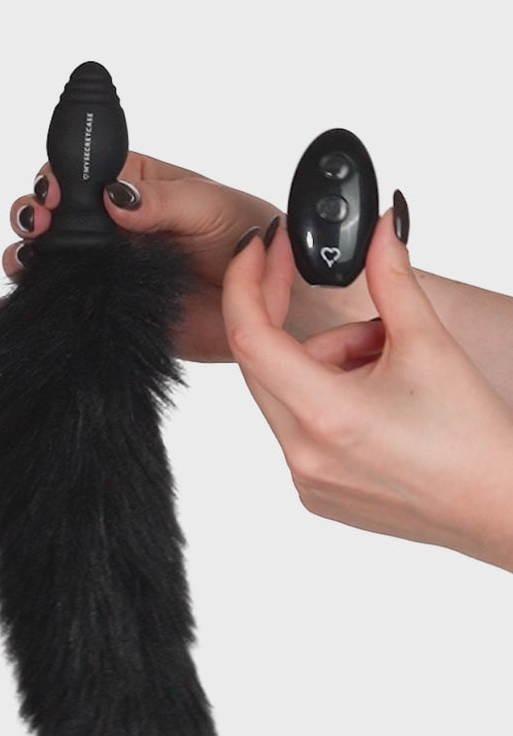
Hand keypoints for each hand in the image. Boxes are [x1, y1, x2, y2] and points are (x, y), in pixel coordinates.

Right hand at [0, 152, 374, 360]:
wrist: (280, 309)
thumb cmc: (258, 243)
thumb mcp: (214, 210)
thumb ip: (163, 202)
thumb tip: (116, 198)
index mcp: (138, 187)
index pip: (82, 173)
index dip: (61, 180)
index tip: (56, 195)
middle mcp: (116, 227)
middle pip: (53, 217)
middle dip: (36, 220)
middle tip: (42, 231)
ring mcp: (108, 272)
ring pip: (47, 263)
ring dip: (24, 264)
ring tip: (26, 270)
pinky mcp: (106, 315)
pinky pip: (53, 312)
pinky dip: (9, 314)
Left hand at [222, 211, 512, 571]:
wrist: (497, 506)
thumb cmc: (473, 440)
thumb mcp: (428, 343)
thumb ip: (391, 277)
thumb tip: (380, 230)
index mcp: (325, 416)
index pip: (250, 336)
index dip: (248, 281)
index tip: (261, 249)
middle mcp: (303, 454)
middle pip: (264, 362)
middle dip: (299, 326)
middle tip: (347, 311)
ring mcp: (305, 479)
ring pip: (286, 393)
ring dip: (325, 365)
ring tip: (388, 371)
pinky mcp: (315, 492)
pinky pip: (298, 427)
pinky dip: (325, 401)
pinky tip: (376, 405)